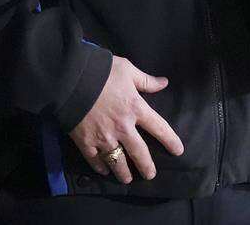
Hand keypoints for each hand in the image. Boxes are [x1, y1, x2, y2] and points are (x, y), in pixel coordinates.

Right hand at [68, 56, 183, 183]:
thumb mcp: (128, 69)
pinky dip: (101, 167)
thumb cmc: (102, 71)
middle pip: (139, 152)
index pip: (159, 128)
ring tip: (127, 179)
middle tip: (150, 175)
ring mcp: (104, 137)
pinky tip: (105, 170)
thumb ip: (146, 80)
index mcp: (136, 108)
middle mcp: (123, 127)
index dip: (170, 141)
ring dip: (124, 173)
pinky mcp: (85, 143)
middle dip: (146, 166)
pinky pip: (95, 160)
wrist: (71, 79)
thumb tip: (164, 83)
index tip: (178, 151)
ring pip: (118, 161)